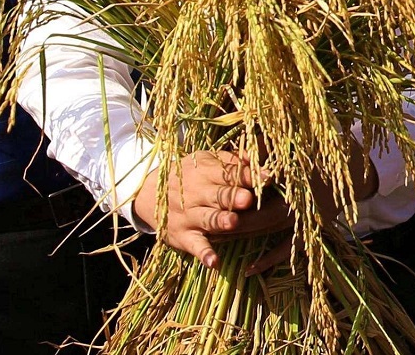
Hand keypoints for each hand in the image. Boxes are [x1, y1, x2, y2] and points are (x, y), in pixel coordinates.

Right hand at [132, 151, 300, 270]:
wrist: (147, 193)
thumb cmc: (189, 175)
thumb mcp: (206, 160)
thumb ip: (232, 159)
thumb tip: (258, 153)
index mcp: (205, 171)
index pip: (228, 173)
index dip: (247, 176)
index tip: (267, 177)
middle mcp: (196, 193)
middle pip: (218, 195)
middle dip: (232, 197)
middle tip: (248, 198)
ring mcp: (189, 216)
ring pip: (207, 218)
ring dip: (220, 221)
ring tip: (233, 222)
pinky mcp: (182, 236)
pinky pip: (194, 245)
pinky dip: (203, 253)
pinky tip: (214, 261)